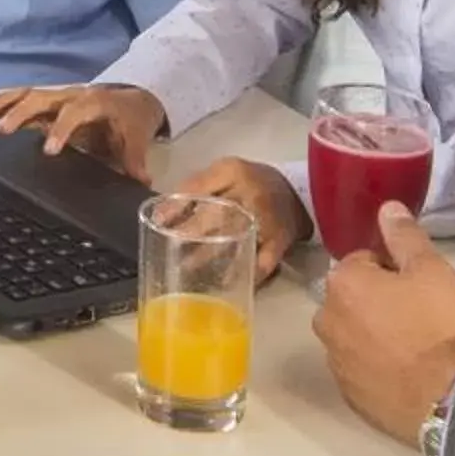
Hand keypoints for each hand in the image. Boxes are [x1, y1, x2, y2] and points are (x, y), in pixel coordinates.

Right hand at [0, 84, 164, 182]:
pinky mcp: (48, 102)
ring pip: (29, 94)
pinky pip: (24, 98)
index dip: (61, 129)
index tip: (48, 150)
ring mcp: (58, 97)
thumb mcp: (136, 138)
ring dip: (5, 102)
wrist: (133, 100)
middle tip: (2, 131)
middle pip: (43, 98)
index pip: (74, 113)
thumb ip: (134, 160)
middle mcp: (72, 96)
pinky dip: (4, 101)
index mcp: (94, 103)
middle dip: (22, 112)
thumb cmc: (130, 120)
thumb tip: (141, 181)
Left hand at [168, 155, 311, 278]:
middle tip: (170, 248)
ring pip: (234, 239)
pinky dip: (243, 273)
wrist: (295, 193)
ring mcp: (267, 219)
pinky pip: (261, 263)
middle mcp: (251, 194)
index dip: (176, 207)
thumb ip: (193, 189)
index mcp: (233, 172)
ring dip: (208, 257)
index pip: (199, 188)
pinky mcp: (280, 242)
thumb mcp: (223, 174)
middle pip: (215, 215)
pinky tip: (224, 283)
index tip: (159, 223)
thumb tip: (160, 215)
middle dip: (190, 233)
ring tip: (187, 268)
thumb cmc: (249, 183)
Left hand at [313, 203, 454, 440]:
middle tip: (415, 313)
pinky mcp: (346, 391)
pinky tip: (403, 370)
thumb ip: (404, 235)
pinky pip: (357, 366)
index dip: (391, 269)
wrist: (445, 395)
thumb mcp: (430, 269)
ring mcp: (333, 359)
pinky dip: (374, 364)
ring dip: (372, 332)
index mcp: (342, 283)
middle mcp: (325, 319)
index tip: (415, 285)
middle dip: (376, 300)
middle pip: (351, 297)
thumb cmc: (436, 325)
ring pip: (352, 332)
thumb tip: (387, 207)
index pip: (362, 261)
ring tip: (412, 344)